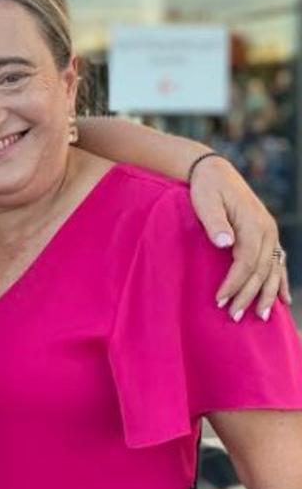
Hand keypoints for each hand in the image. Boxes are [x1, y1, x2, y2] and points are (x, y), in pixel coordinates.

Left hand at [189, 155, 289, 320]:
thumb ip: (214, 223)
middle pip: (261, 270)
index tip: (219, 300)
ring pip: (273, 269)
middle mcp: (267, 230)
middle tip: (233, 316)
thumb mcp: (205, 202)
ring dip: (267, 294)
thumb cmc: (205, 188)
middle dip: (248, 295)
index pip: (247, 262)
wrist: (213, 171)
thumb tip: (226, 243)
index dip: (234, 283)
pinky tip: (283, 300)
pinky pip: (278, 262)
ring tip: (261, 317)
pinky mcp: (266, 235)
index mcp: (253, 224)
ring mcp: (270, 233)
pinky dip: (280, 282)